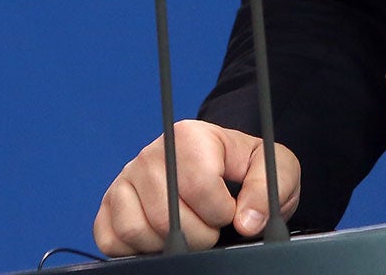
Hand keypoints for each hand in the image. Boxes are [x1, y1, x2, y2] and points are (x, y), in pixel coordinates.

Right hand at [93, 119, 300, 255]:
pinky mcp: (110, 204)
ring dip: (166, 244)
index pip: (199, 187)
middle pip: (165, 216)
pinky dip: (135, 249)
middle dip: (198, 235)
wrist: (222, 172)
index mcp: (189, 136)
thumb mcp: (276, 168)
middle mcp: (151, 154)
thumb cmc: (245, 170)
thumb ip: (269, 189)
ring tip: (186, 230)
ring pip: (136, 230)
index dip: (221, 211)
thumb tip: (247, 222)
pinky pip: (110, 239)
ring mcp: (126, 179)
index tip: (229, 209)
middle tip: (210, 226)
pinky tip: (159, 238)